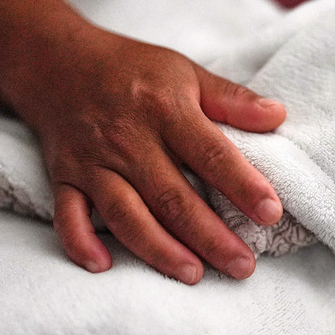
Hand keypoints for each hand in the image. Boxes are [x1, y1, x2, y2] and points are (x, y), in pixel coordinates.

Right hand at [25, 30, 285, 282]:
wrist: (55, 60)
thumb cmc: (132, 71)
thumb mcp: (186, 73)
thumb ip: (232, 99)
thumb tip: (279, 115)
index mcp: (165, 109)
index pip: (210, 153)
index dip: (242, 184)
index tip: (271, 213)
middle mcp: (128, 139)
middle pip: (171, 196)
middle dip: (209, 236)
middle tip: (242, 266)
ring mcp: (93, 161)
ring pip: (126, 213)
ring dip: (158, 248)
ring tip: (194, 274)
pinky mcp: (64, 177)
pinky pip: (68, 215)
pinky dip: (81, 242)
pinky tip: (105, 266)